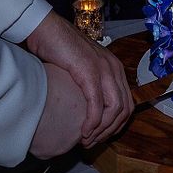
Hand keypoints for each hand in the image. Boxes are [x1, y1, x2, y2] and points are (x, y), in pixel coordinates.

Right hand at [23, 11, 131, 146]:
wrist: (45, 29)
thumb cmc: (58, 48)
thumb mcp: (80, 67)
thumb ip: (89, 82)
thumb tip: (88, 106)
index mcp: (114, 67)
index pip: (126, 102)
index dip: (116, 124)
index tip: (101, 136)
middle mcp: (113, 67)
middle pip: (124, 109)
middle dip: (110, 130)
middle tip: (93, 143)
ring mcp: (103, 69)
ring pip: (114, 109)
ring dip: (102, 129)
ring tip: (87, 140)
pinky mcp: (89, 72)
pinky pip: (97, 104)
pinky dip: (93, 121)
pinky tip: (84, 130)